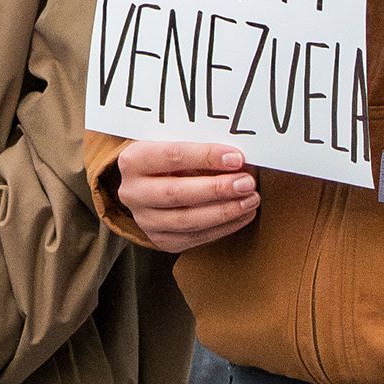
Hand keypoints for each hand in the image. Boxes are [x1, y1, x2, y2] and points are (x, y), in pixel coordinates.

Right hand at [112, 138, 259, 252]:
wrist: (146, 184)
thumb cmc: (168, 159)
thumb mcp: (175, 144)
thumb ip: (200, 151)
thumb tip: (238, 158)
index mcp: (133, 161)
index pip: (172, 156)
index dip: (206, 156)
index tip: (236, 158)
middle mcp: (133, 192)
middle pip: (177, 193)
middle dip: (216, 189)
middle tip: (247, 183)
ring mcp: (144, 220)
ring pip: (186, 220)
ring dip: (224, 211)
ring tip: (250, 200)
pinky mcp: (160, 239)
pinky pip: (194, 237)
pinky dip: (223, 228)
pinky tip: (243, 215)